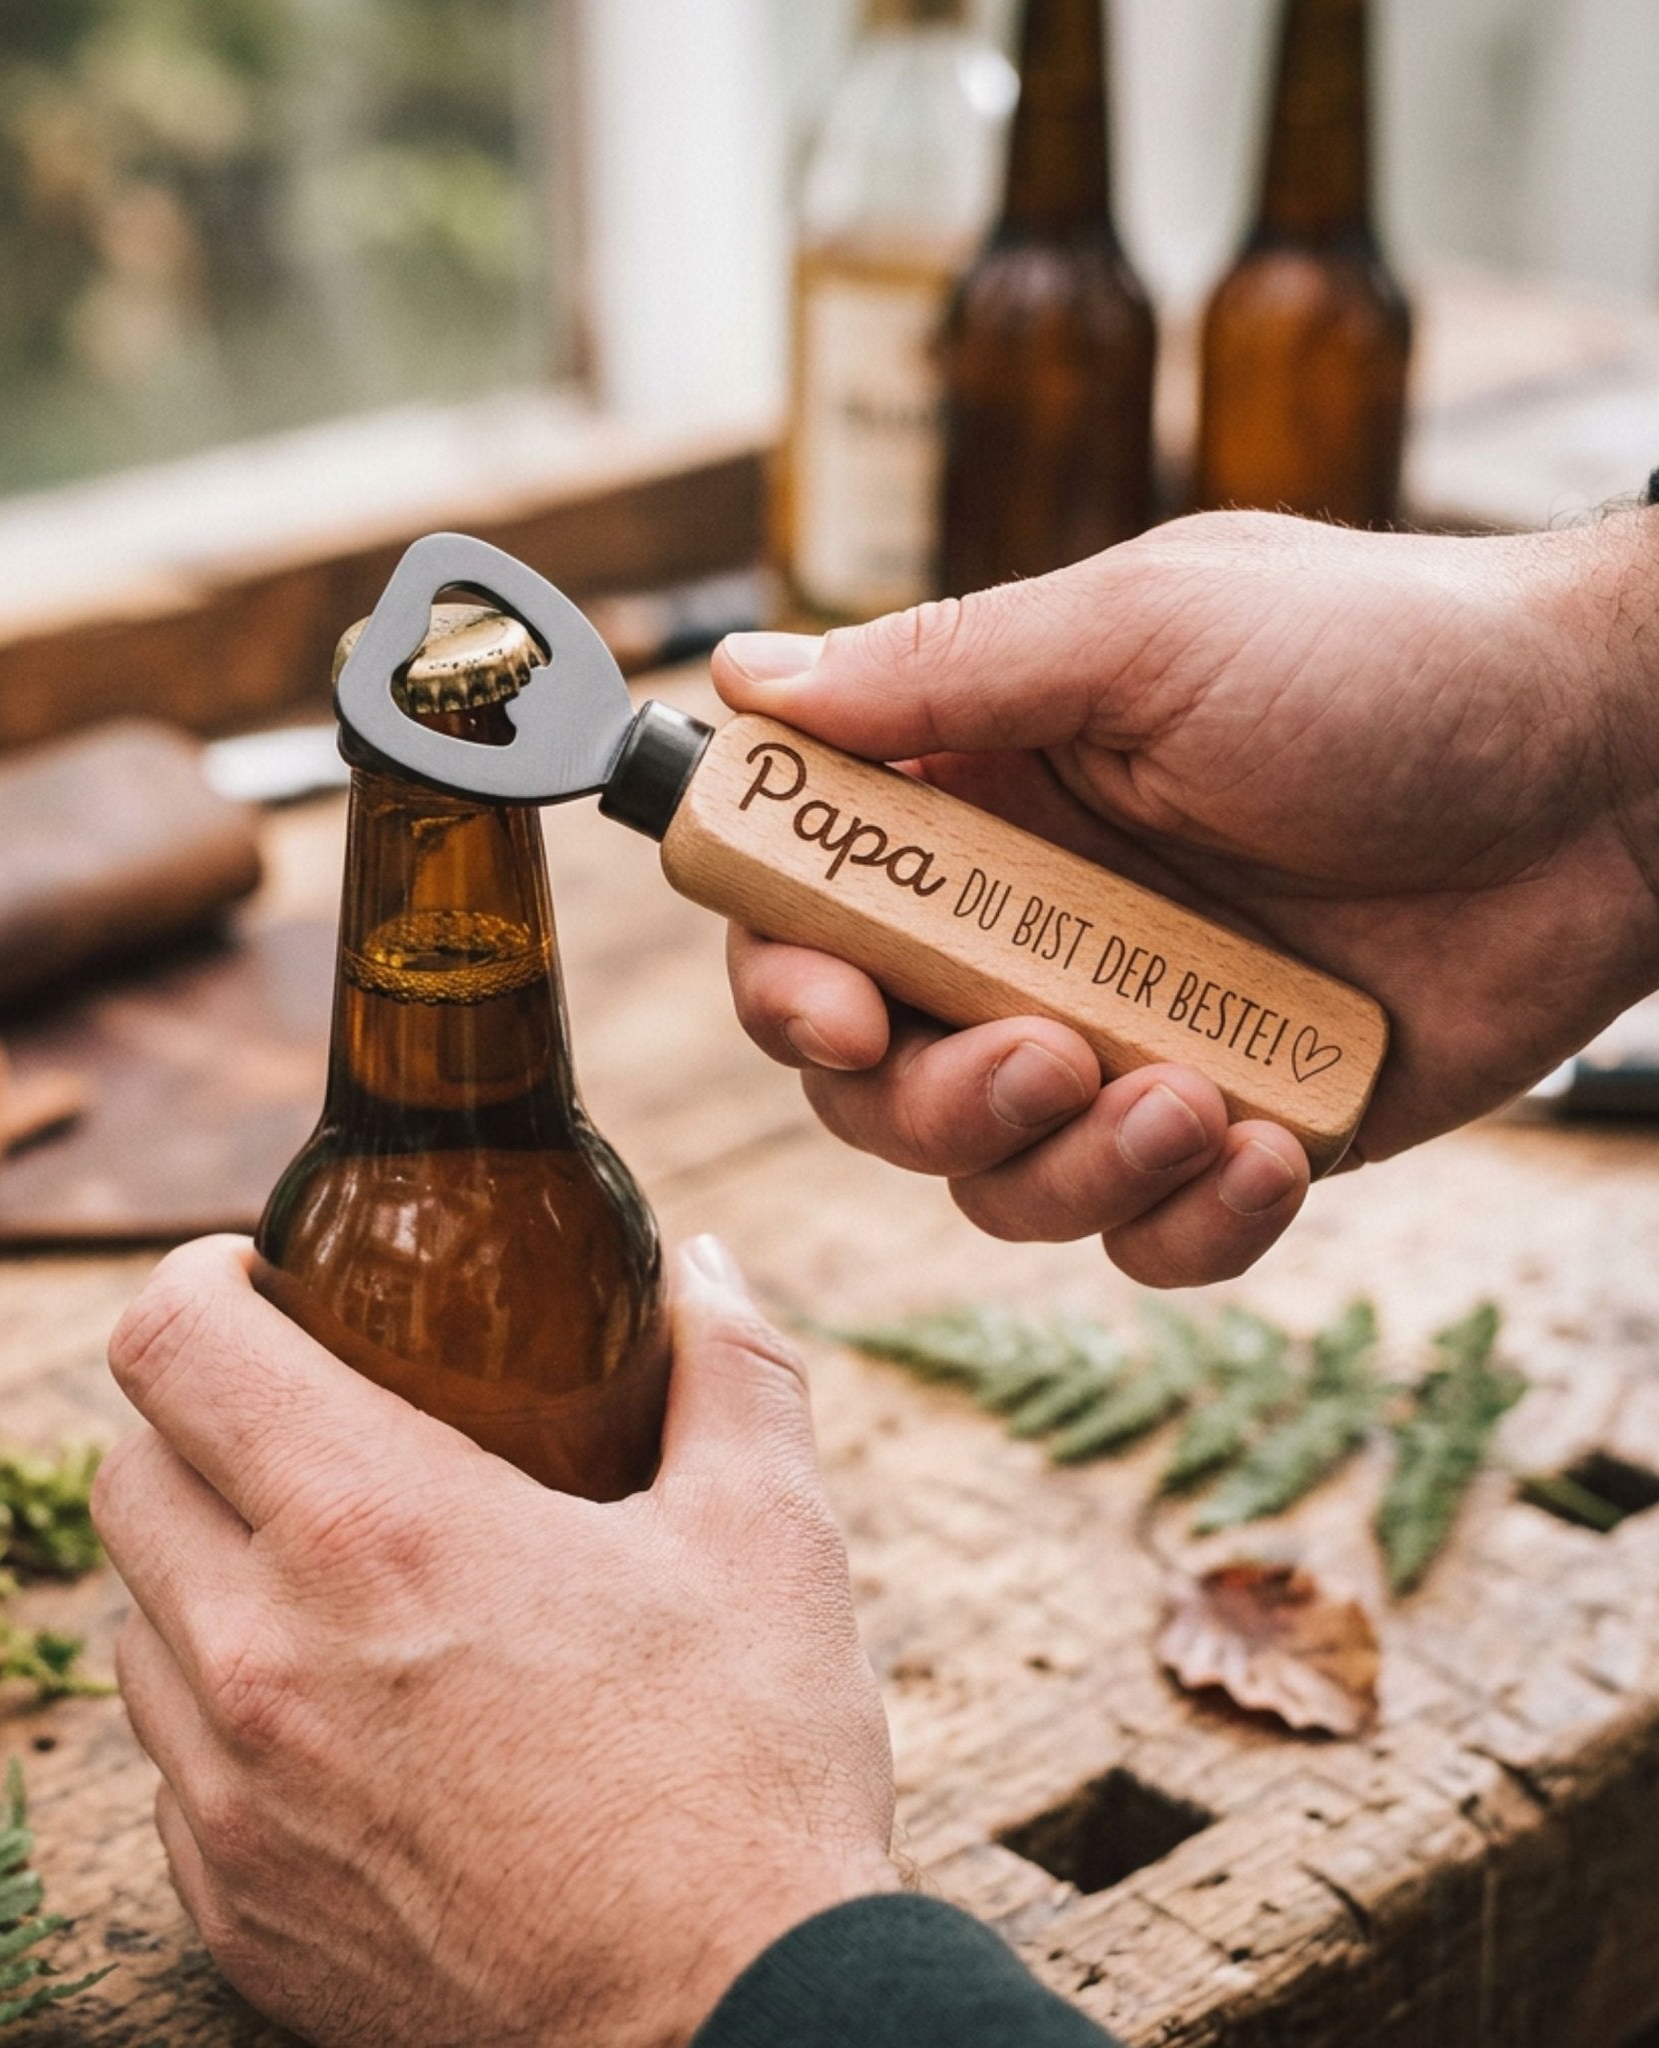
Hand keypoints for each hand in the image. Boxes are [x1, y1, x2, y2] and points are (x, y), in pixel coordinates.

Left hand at [93, 1234, 899, 2047]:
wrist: (723, 2032)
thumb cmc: (742, 1779)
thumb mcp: (768, 1539)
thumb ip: (729, 1367)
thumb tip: (704, 1264)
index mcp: (373, 1523)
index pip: (169, 1341)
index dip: (197, 1276)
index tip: (261, 1276)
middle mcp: (261, 1650)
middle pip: (126, 1471)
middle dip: (200, 1418)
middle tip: (311, 1418)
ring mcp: (230, 1797)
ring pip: (136, 1622)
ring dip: (208, 1569)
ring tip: (335, 1577)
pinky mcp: (231, 1910)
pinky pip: (172, 1765)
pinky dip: (227, 1713)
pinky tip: (349, 1723)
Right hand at [719, 509, 1658, 1285]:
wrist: (1616, 770)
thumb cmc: (1390, 660)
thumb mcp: (1149, 629)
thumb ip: (943, 672)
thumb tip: (747, 676)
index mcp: (980, 804)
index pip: (806, 912)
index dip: (786, 977)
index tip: (835, 1013)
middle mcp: (1027, 932)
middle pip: (873, 1082)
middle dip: (929, 1103)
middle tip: (1047, 1058)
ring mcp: (1125, 1037)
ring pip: (996, 1178)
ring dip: (1067, 1168)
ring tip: (1192, 1096)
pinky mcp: (1229, 1128)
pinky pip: (1143, 1238)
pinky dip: (1183, 1224)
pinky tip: (1267, 1146)